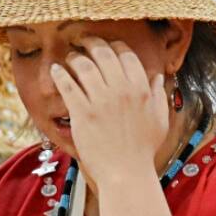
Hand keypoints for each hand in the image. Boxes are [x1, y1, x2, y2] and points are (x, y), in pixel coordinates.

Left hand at [50, 37, 168, 187]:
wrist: (126, 173)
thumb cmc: (144, 150)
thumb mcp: (160, 120)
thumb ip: (158, 95)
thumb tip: (158, 76)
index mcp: (141, 89)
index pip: (126, 55)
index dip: (115, 46)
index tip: (107, 46)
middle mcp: (121, 90)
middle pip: (103, 53)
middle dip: (92, 43)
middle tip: (84, 41)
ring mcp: (100, 101)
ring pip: (84, 65)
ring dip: (76, 57)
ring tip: (71, 57)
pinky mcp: (82, 113)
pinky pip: (67, 84)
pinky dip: (60, 73)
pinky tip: (55, 69)